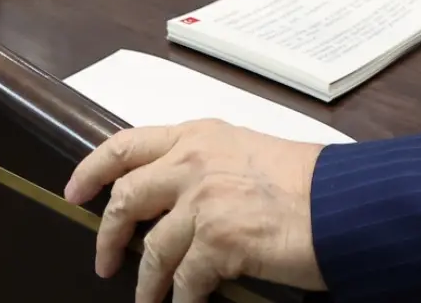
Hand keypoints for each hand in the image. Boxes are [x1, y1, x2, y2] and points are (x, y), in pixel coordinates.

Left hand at [64, 121, 325, 300]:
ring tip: (145, 302)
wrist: (347, 204)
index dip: (91, 170)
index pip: (124, 144)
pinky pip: (184, 281)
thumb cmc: (309, 183)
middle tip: (104, 262)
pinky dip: (182, 300)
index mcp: (197, 135)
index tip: (74, 192)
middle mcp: (192, 162)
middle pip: (127, 198)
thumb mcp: (246, 153)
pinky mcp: (218, 241)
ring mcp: (202, 202)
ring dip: (145, 283)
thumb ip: (204, 166)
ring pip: (152, 249)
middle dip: (109, 235)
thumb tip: (176, 201)